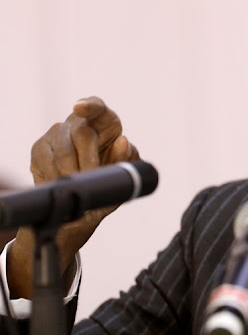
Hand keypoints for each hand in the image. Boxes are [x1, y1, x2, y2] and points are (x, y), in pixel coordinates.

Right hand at [7, 97, 139, 298]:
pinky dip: (48, 172)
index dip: (93, 107)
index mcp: (110, 137)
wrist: (68, 226)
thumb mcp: (115, 194)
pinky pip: (39, 155)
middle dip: (84, 160)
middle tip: (88, 180)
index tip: (81, 108)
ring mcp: (59, 137)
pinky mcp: (38, 149)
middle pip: (79, 130)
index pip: (103, 113)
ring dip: (66, 169)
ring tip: (73, 185)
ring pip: (57, 143)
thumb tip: (123, 141)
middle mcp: (85, 132)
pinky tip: (55, 181)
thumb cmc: (100, 205)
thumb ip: (123, 168)